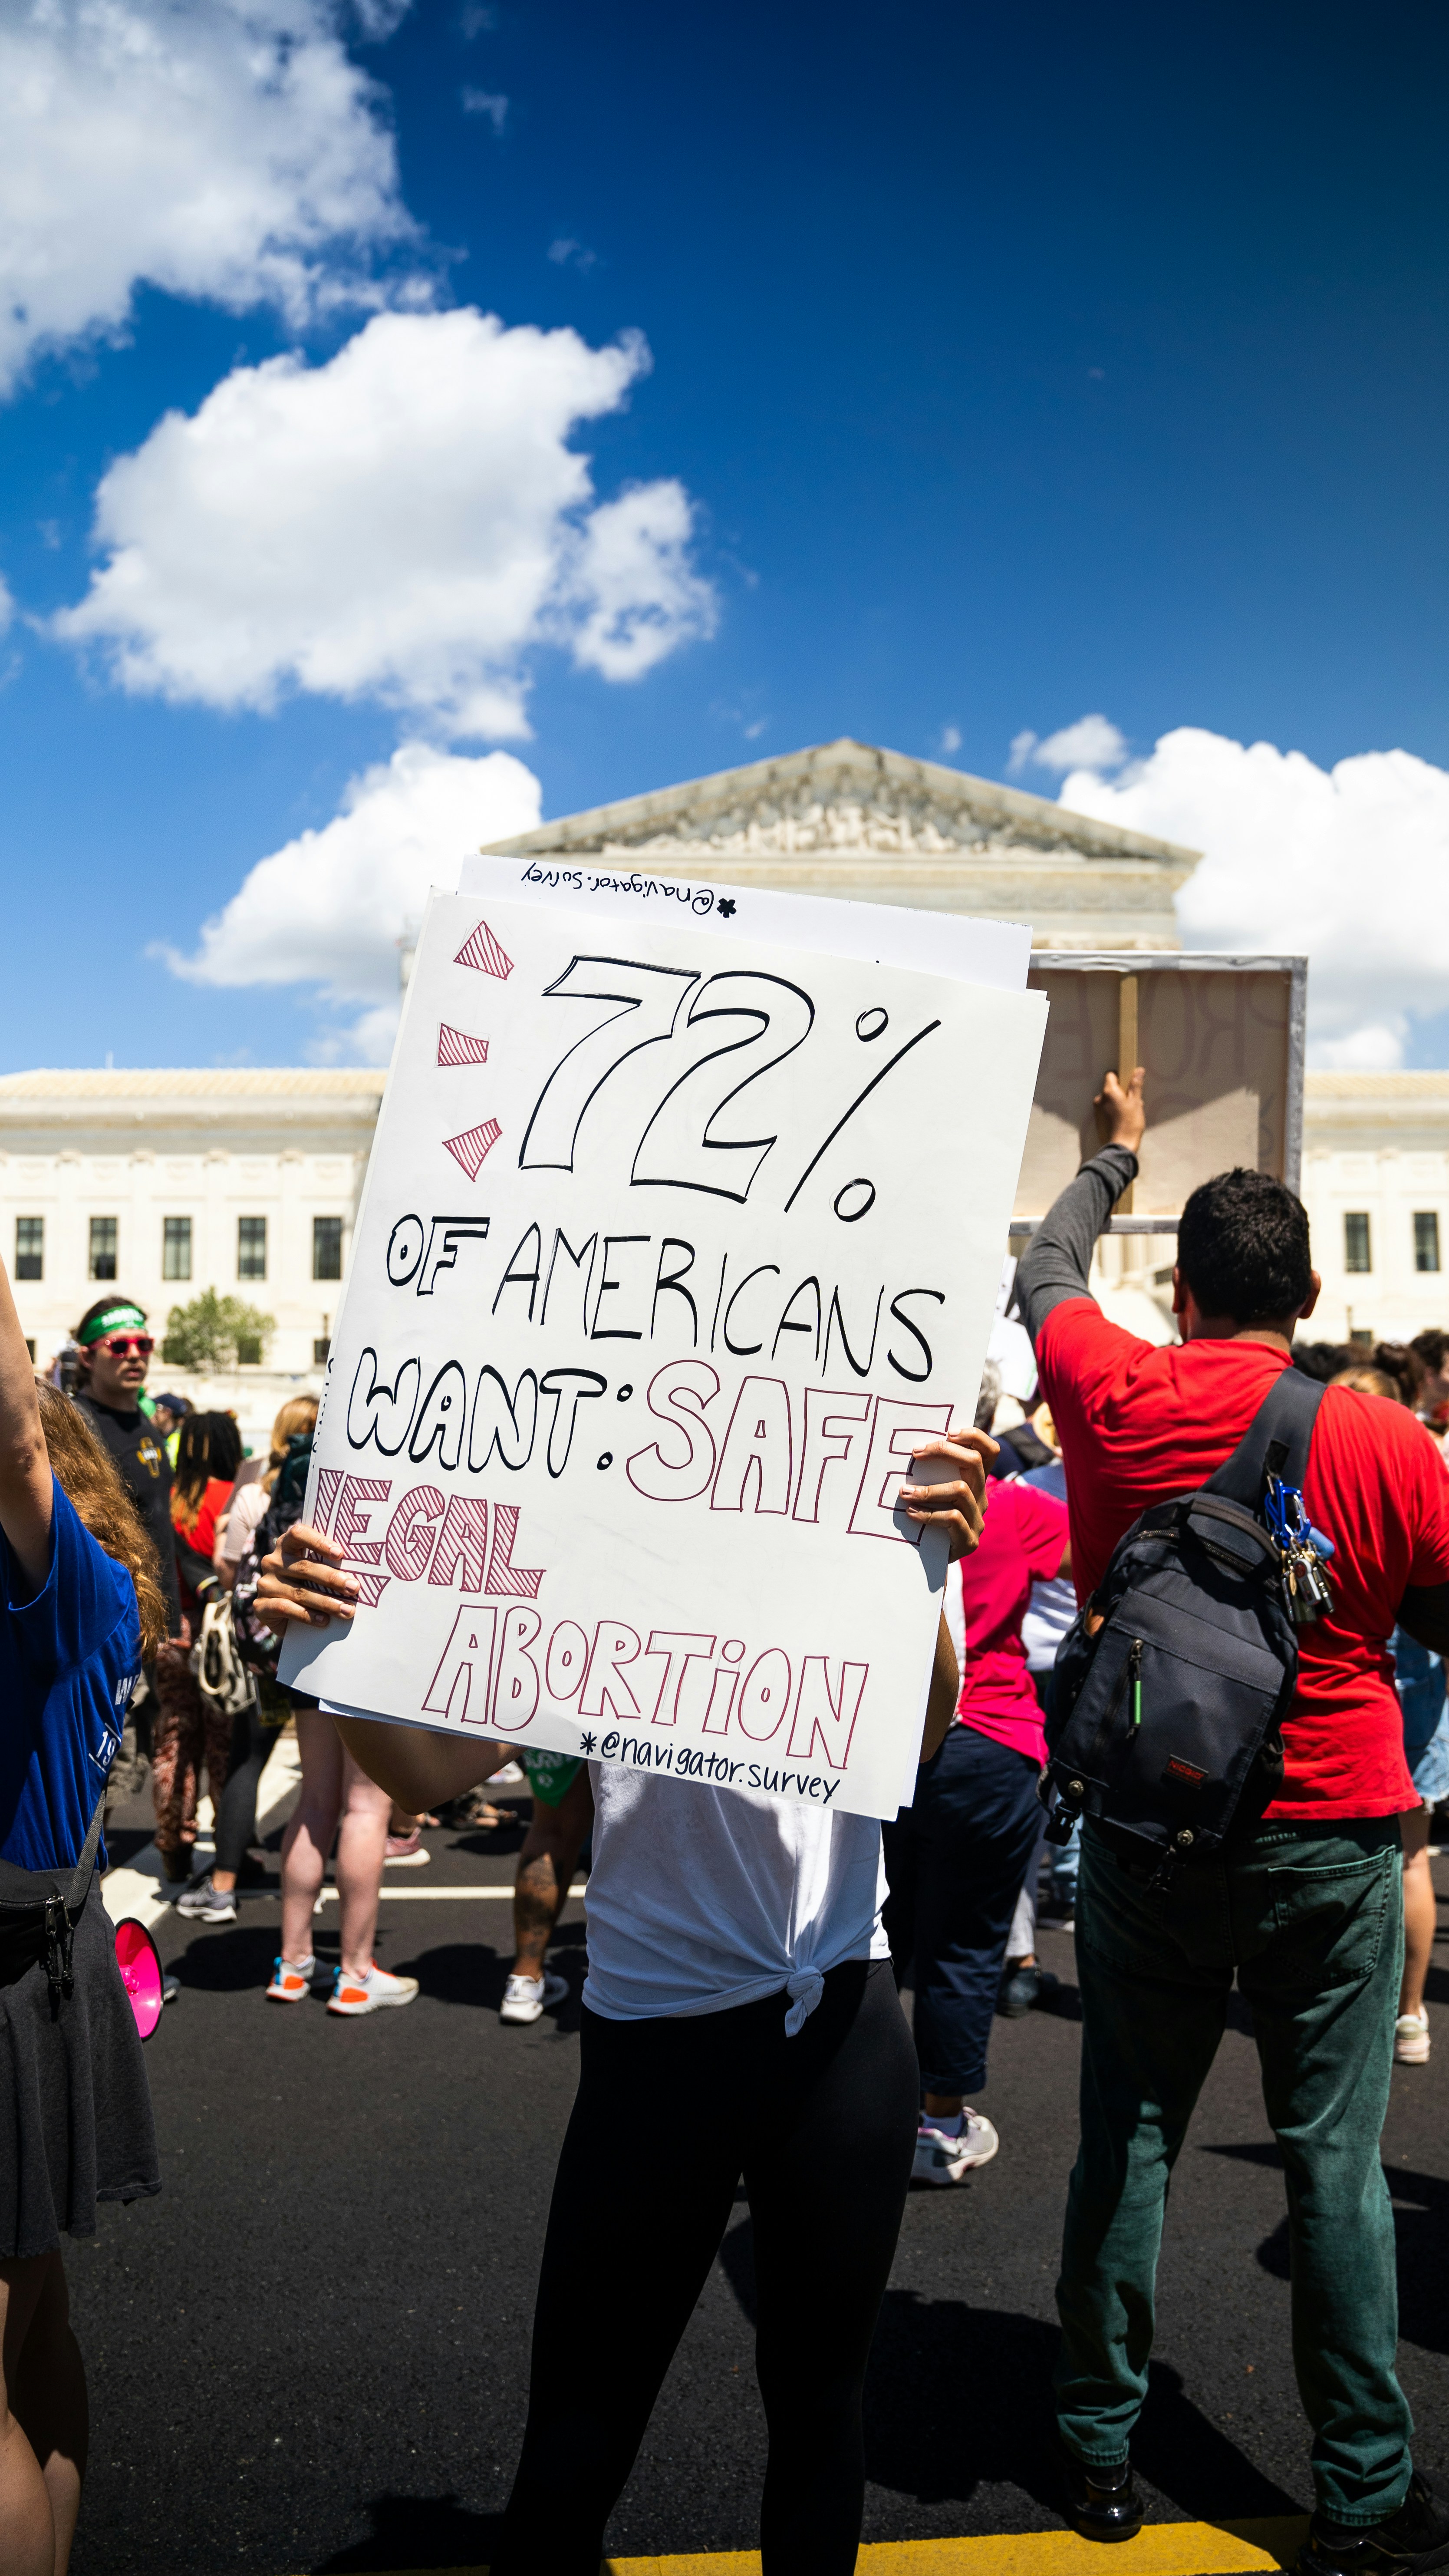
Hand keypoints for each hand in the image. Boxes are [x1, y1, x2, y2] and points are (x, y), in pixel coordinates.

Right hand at [257, 1522, 359, 1634]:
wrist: (287, 1617)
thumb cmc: (311, 1585)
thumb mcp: (318, 1571)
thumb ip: (329, 1563)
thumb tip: (361, 1567)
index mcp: (286, 1544)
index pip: (298, 1534)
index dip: (319, 1542)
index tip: (340, 1554)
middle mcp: (272, 1561)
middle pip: (304, 1567)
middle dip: (332, 1578)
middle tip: (354, 1588)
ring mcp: (265, 1583)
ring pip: (298, 1591)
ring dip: (326, 1602)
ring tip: (347, 1610)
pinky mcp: (260, 1606)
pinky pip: (284, 1608)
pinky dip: (307, 1615)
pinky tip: (324, 1621)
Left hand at [898, 1426, 994, 1558]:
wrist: (930, 1560)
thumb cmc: (927, 1518)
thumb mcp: (933, 1491)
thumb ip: (932, 1472)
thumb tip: (911, 1446)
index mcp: (976, 1482)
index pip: (990, 1451)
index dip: (975, 1437)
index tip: (948, 1432)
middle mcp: (981, 1497)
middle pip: (974, 1463)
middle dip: (944, 1451)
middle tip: (916, 1452)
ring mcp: (978, 1519)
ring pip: (961, 1490)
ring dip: (928, 1489)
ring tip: (904, 1492)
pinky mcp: (969, 1540)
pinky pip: (953, 1518)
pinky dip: (929, 1514)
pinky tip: (911, 1514)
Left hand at [1096, 1064, 1144, 1156]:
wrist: (1120, 1147)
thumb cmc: (1130, 1123)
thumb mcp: (1136, 1102)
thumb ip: (1136, 1085)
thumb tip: (1138, 1070)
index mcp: (1108, 1092)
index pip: (1110, 1075)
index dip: (1120, 1077)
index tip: (1129, 1085)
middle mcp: (1099, 1099)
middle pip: (1110, 1088)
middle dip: (1121, 1092)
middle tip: (1133, 1102)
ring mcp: (1097, 1110)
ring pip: (1109, 1100)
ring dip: (1118, 1102)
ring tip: (1130, 1113)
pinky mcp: (1098, 1120)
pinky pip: (1106, 1110)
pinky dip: (1114, 1111)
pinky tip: (1123, 1120)